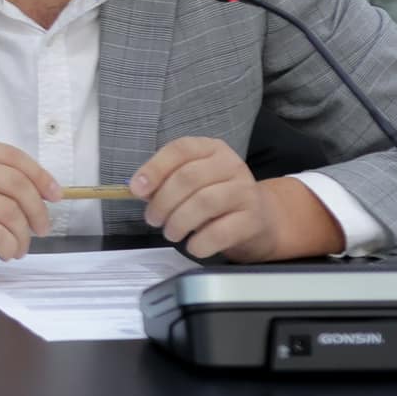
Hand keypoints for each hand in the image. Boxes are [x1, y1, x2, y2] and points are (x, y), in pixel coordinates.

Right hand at [0, 141, 60, 273]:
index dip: (39, 175)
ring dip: (22, 234)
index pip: (9, 155)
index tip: (55, 194)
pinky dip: (7, 245)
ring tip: (18, 248)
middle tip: (41, 228)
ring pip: (6, 210)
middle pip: (14, 182)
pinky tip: (5, 253)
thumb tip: (30, 192)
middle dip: (37, 209)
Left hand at [130, 137, 343, 260]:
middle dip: (163, 202)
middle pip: (188, 178)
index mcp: (210, 149)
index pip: (180, 149)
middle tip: (153, 220)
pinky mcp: (253, 219)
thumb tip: (139, 189)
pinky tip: (192, 247)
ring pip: (204, 202)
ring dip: (179, 222)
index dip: (154, 168)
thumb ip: (165, 182)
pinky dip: (200, 242)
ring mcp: (245, 190)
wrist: (260, 220)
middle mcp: (231, 164)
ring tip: (171, 233)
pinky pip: (221, 231)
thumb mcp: (191, 183)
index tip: (136, 189)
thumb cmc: (216, 198)